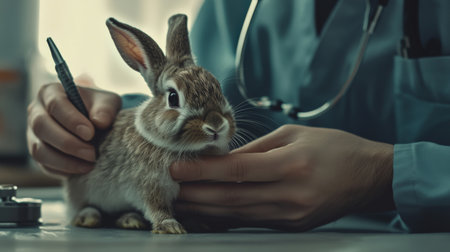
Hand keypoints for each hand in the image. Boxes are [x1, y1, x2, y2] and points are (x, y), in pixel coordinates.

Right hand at [27, 77, 120, 176]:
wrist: (94, 121)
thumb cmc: (98, 108)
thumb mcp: (108, 102)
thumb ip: (106, 109)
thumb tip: (100, 122)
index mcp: (50, 93)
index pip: (55, 104)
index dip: (71, 120)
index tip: (90, 133)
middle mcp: (36, 112)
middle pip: (42, 127)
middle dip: (68, 143)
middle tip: (91, 153)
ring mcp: (34, 134)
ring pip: (39, 150)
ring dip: (65, 161)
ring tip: (90, 163)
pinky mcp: (38, 153)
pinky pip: (44, 165)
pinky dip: (64, 170)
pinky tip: (83, 169)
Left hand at [170, 125, 393, 230]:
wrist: (369, 177)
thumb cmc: (334, 148)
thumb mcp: (295, 135)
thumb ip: (256, 149)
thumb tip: (223, 160)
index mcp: (291, 165)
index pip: (236, 170)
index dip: (202, 171)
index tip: (175, 169)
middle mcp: (289, 195)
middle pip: (231, 198)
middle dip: (196, 196)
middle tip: (168, 191)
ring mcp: (291, 215)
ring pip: (238, 215)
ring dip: (205, 210)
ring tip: (180, 204)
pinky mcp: (291, 226)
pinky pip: (251, 222)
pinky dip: (226, 219)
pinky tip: (208, 215)